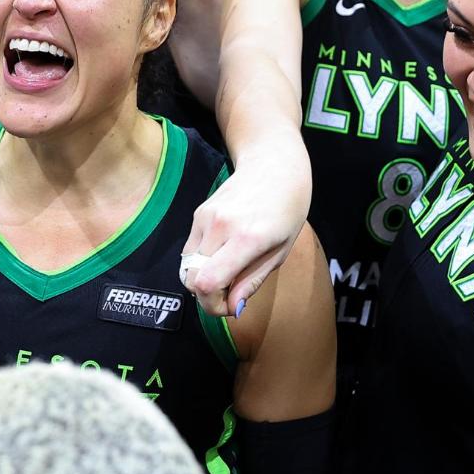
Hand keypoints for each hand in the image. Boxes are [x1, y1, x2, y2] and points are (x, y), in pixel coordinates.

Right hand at [182, 159, 311, 317]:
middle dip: (206, 296)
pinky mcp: (198, 214)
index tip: (229, 306)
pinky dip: (201, 262)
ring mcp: (205, 218)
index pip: (207, 283)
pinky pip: (190, 250)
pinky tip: (221, 255)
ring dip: (202, 278)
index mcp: (246, 239)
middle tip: (228, 293)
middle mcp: (220, 227)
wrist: (274, 166)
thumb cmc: (287, 211)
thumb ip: (252, 281)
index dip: (212, 305)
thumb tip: (232, 306)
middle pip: (191, 279)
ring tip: (227, 273)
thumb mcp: (279, 252)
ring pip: (187, 266)